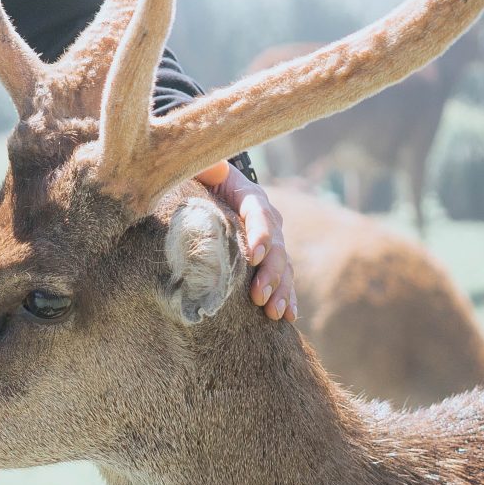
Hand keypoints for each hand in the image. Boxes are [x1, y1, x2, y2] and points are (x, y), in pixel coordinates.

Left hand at [197, 162, 297, 321]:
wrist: (204, 193)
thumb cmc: (195, 181)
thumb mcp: (196, 170)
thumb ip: (204, 168)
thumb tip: (215, 167)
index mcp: (248, 195)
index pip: (259, 213)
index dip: (260, 234)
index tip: (253, 256)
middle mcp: (266, 218)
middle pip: (276, 245)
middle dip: (270, 272)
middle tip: (258, 296)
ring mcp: (270, 241)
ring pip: (283, 265)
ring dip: (281, 290)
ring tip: (273, 313)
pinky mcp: (268, 260)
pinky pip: (283, 279)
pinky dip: (286, 297)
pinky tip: (288, 316)